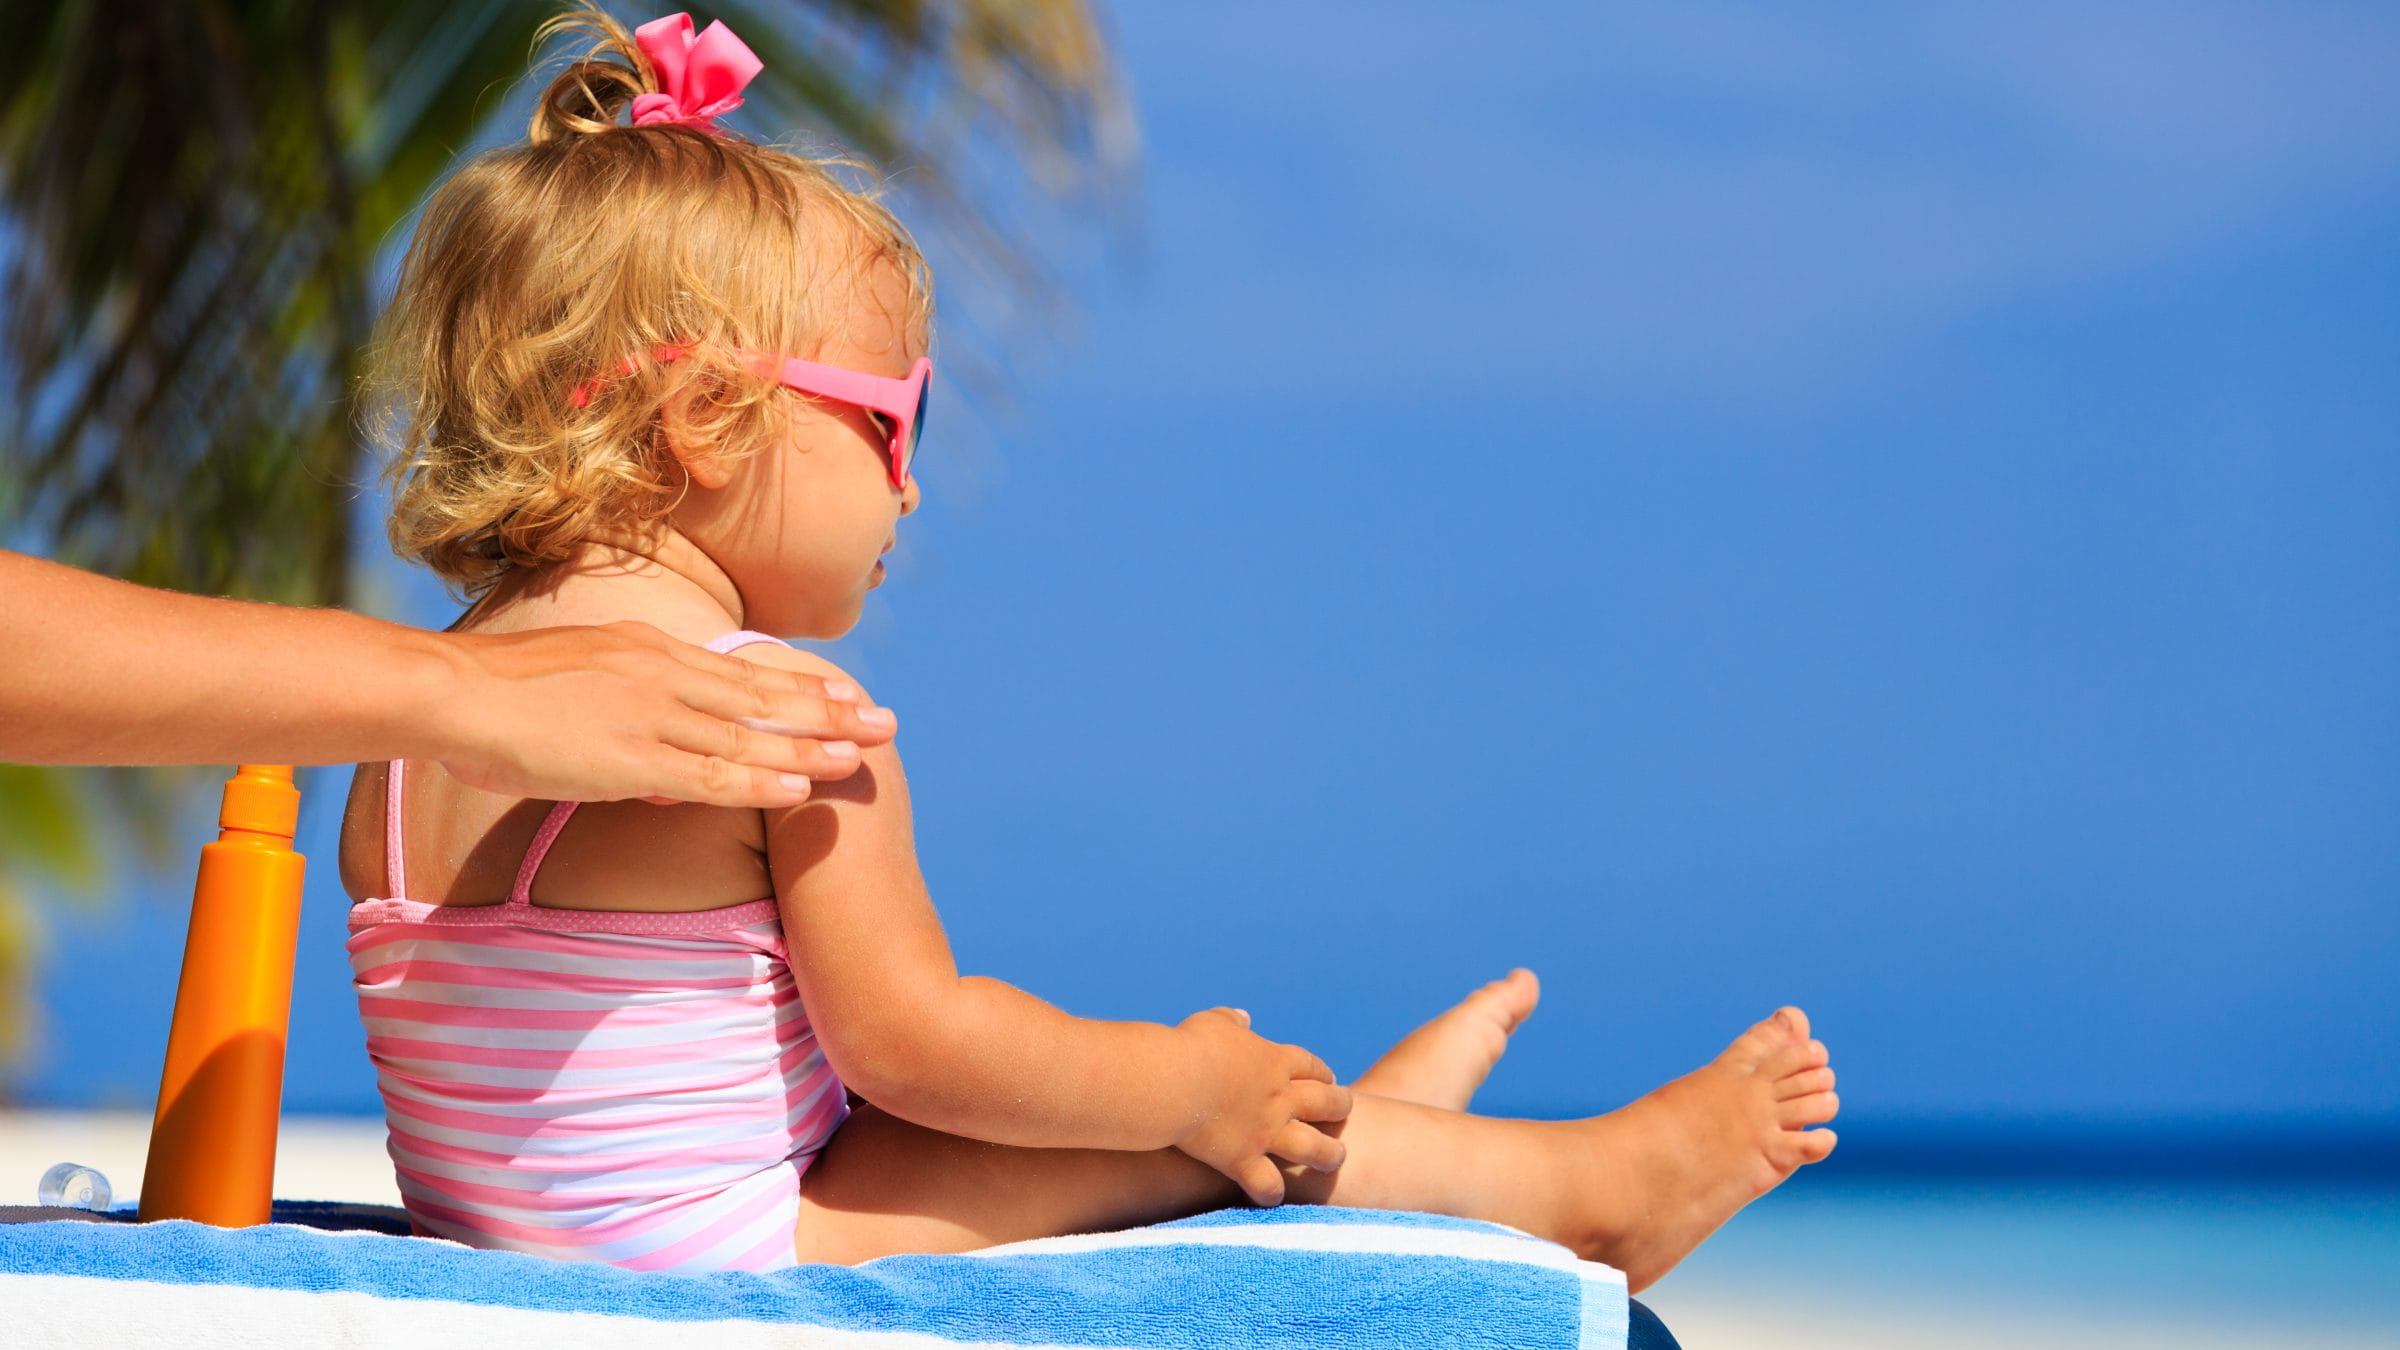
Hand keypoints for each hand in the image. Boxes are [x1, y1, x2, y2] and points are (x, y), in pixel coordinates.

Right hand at [428, 622, 897, 805]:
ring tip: (863, 757)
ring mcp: (649, 714)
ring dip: (810, 747)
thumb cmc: (496, 694)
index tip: (847, 695)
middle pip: (763, 696)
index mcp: (649, 650)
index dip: (799, 686)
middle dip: (828, 712)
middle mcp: (661, 674)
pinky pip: (708, 773)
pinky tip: (799, 788)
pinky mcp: (629, 755)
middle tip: (886, 723)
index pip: (743, 671)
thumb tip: (659, 772)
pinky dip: (758, 781)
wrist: (450, 692)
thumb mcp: (577, 685)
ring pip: (748, 735)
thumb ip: (625, 714)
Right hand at [1172, 1007, 1351, 1205]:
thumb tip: (1242, 1018)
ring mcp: (1265, 1132)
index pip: (1311, 1066)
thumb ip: (1231, 1021)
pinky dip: (1272, 1193)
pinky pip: (1267, 1184)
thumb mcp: (1213, 1023)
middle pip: (1325, 1103)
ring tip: (1336, 1157)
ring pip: (1314, 1148)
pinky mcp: (1242, 1160)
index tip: (1329, 1079)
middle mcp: (1279, 1099)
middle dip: (1340, 1107)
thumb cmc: (1189, 1047)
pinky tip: (1273, 1196)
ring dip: (1329, 1154)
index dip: (1323, 1073)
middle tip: (1345, 1110)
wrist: (1174, 1081)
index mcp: (1273, 1062)